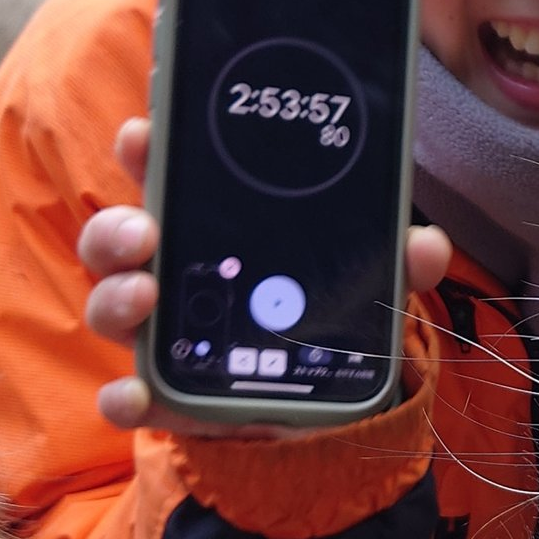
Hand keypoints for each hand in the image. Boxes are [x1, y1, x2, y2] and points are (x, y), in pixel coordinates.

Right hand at [80, 117, 451, 438]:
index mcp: (212, 228)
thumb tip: (426, 245)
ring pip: (112, 304)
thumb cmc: (327, 319)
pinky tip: (139, 398)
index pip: (167, 176)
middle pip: (120, 237)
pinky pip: (130, 395)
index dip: (146, 150)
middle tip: (144, 229)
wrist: (324, 406)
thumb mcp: (367, 284)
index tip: (144, 132)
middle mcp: (173, 273)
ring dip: (116, 296)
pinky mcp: (167, 395)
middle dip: (117, 227)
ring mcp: (163, 333)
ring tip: (145, 295)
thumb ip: (396, 263)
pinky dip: (127, 397)